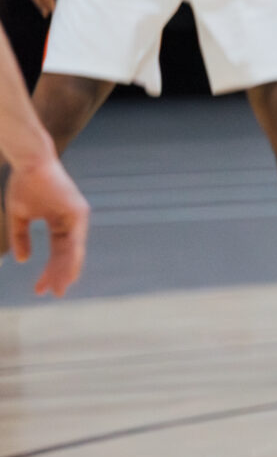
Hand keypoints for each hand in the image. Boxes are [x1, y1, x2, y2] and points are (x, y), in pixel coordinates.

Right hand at [6, 153, 90, 297]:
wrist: (29, 161)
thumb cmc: (24, 184)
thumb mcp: (20, 216)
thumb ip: (22, 237)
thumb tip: (24, 260)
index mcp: (61, 222)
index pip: (58, 251)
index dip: (49, 270)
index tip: (41, 289)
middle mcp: (73, 220)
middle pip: (67, 254)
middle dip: (58, 275)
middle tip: (53, 294)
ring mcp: (77, 216)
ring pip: (73, 250)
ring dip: (65, 271)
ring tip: (59, 289)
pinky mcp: (76, 212)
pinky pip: (73, 239)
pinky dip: (70, 256)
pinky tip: (67, 272)